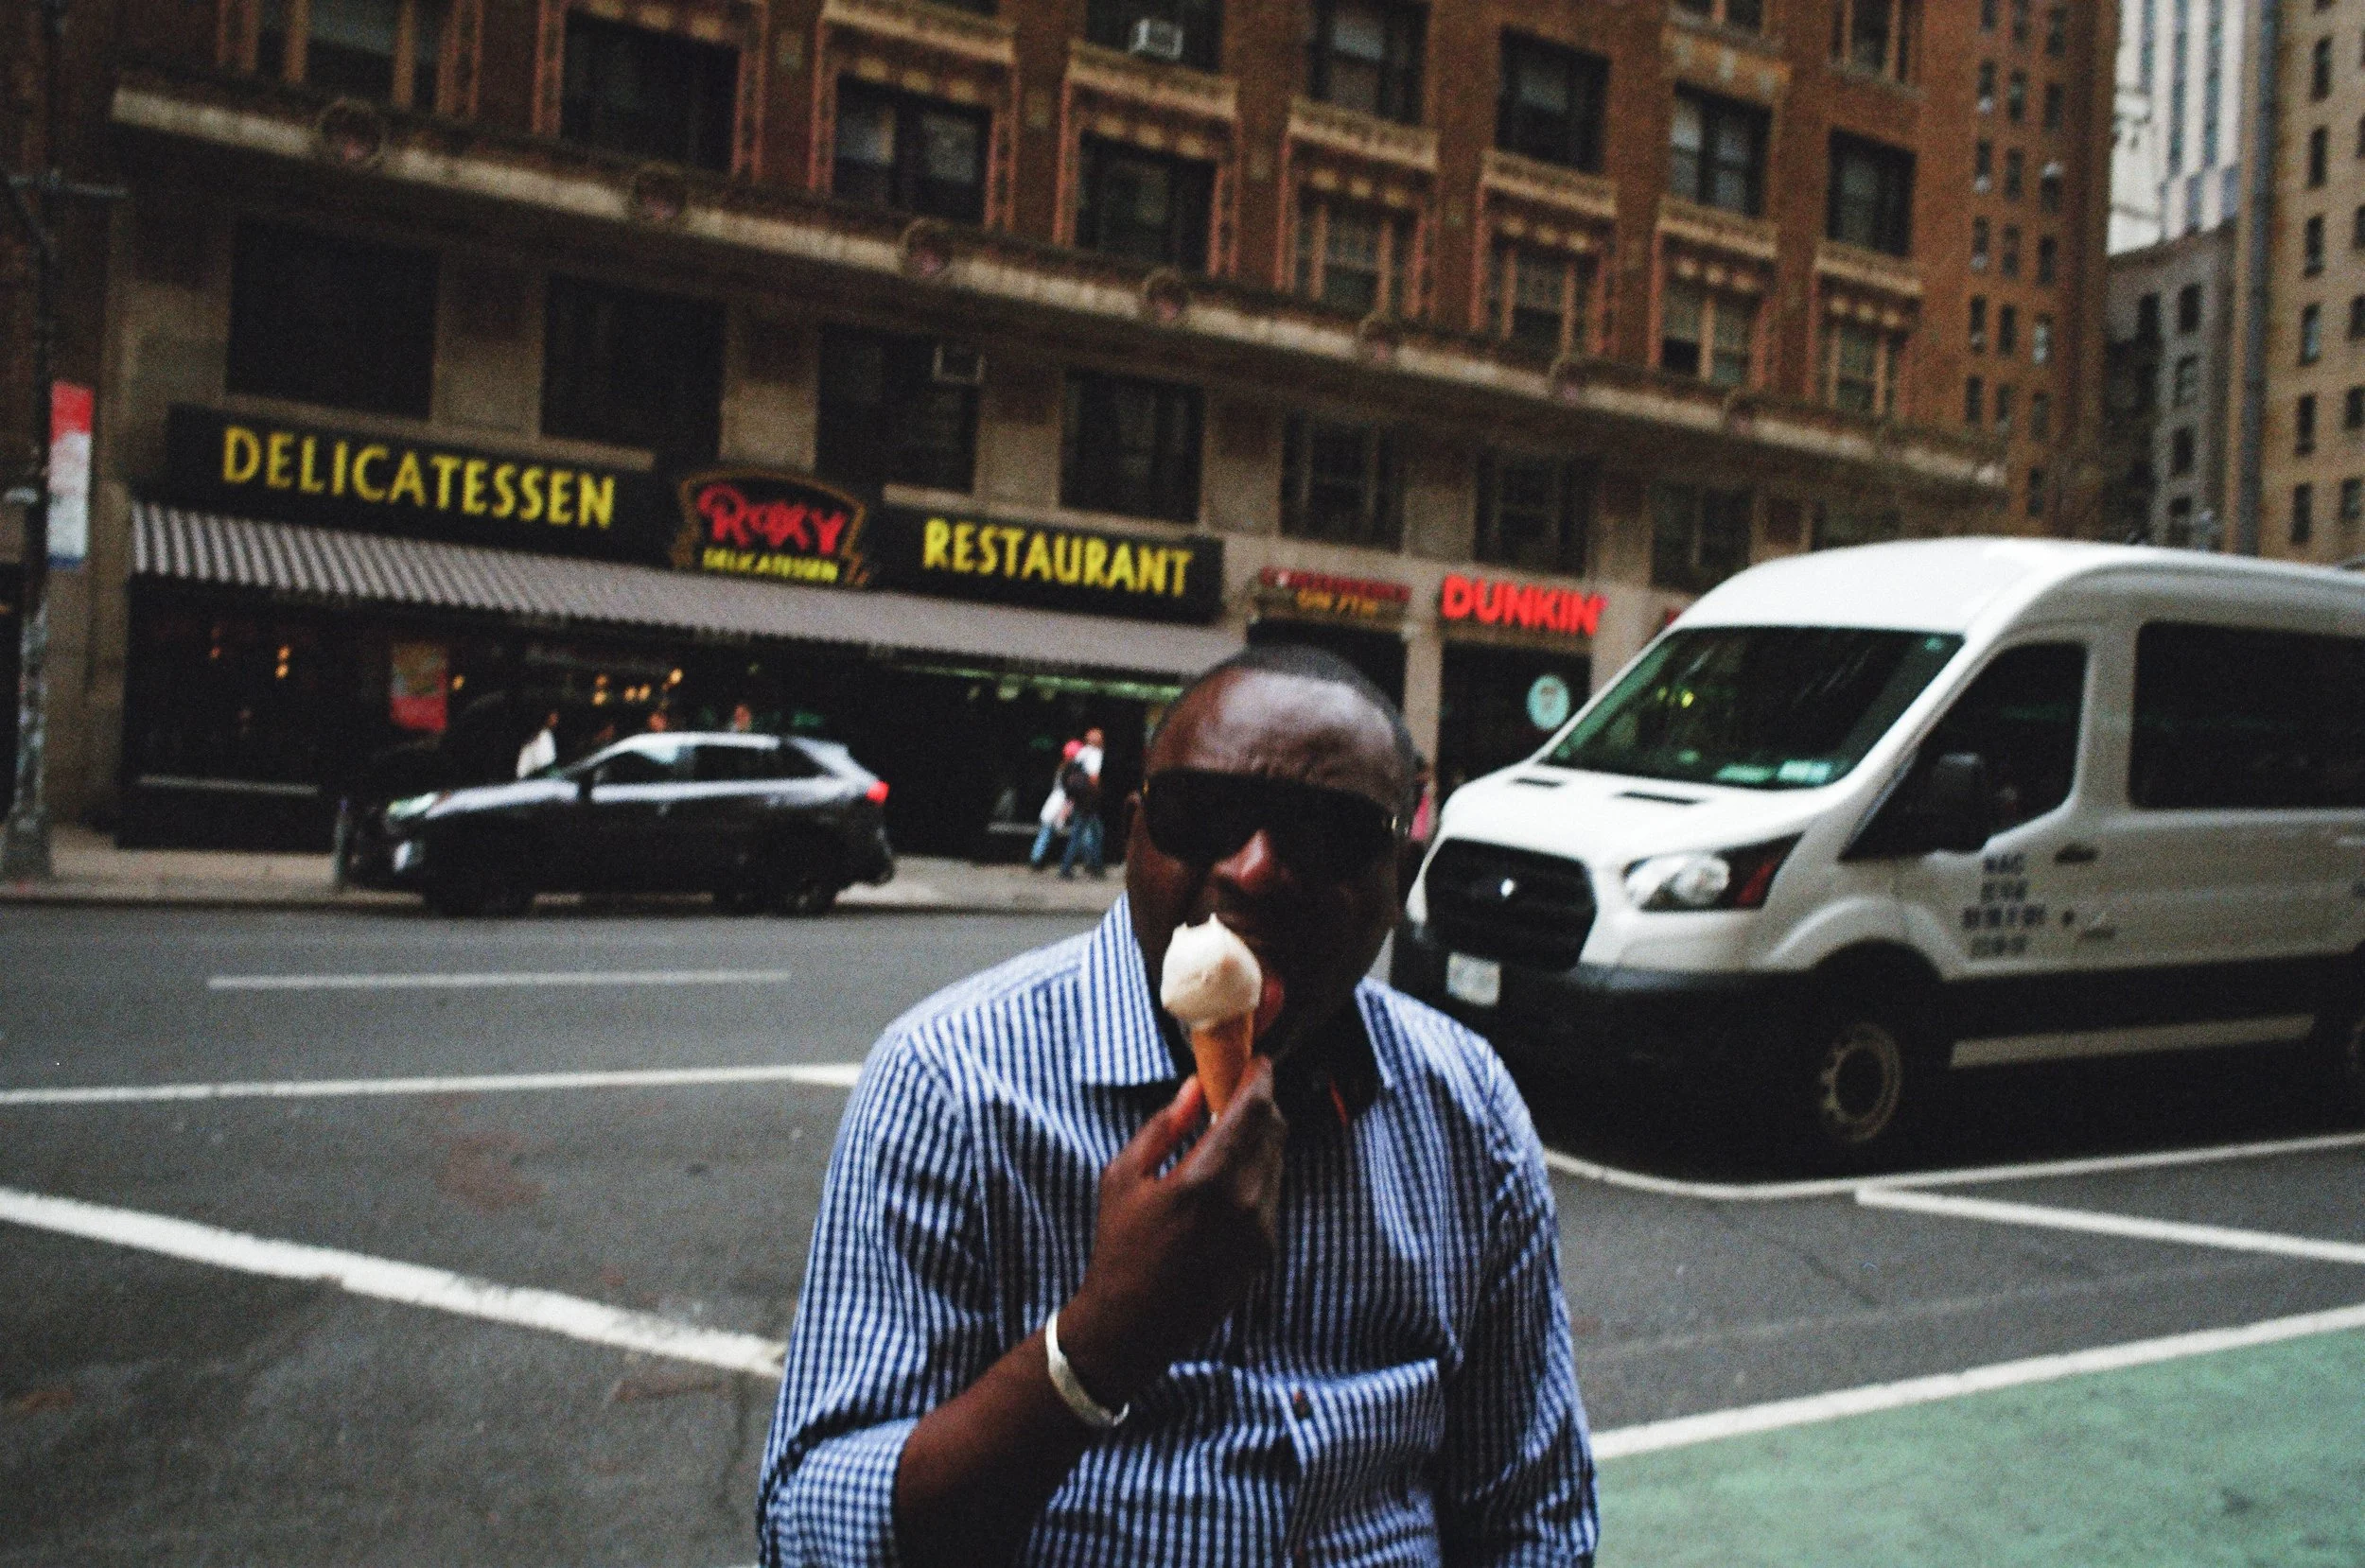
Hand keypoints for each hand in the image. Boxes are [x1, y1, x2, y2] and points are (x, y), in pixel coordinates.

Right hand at [1057, 1058, 1287, 1406]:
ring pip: (1277, 1160)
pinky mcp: (1266, 1250)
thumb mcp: (1123, 1178)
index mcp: (1205, 1180)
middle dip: (1260, 1104)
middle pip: (1274, 1130)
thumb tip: (1195, 1088)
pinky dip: (1258, 1171)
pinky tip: (1226, 1177)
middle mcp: (1244, 1203)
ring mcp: (1261, 1229)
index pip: (1253, 1111)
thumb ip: (1164, 1127)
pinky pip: (1273, 1192)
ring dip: (1260, 1138)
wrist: (1134, 1325)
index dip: (1259, 1078)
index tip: (1255, 1061)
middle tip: (1237, 1091)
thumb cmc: (1120, 1249)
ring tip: (1226, 1135)